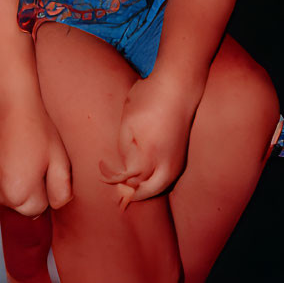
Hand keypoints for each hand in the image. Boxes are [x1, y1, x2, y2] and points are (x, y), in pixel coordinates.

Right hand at [0, 96, 72, 216]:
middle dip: (32, 191)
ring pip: (8, 194)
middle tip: (38, 164)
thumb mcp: (60, 161)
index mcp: (18, 191)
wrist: (13, 104)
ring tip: (25, 159)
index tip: (47, 171)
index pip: (37, 209)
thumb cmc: (38, 130)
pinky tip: (13, 156)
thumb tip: (57, 205)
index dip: (47, 191)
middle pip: (21, 205)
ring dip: (18, 184)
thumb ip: (62, 191)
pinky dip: (6, 175)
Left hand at [100, 73, 198, 203]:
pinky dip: (156, 182)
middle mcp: (167, 164)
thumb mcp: (128, 121)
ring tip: (129, 187)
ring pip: (160, 187)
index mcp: (150, 155)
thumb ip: (125, 148)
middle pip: (147, 191)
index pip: (128, 179)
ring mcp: (177, 161)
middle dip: (131, 195)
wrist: (178, 87)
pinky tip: (146, 176)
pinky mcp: (182, 156)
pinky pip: (168, 178)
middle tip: (117, 193)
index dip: (112, 177)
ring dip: (145, 190)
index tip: (101, 169)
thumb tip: (125, 169)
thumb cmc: (149, 99)